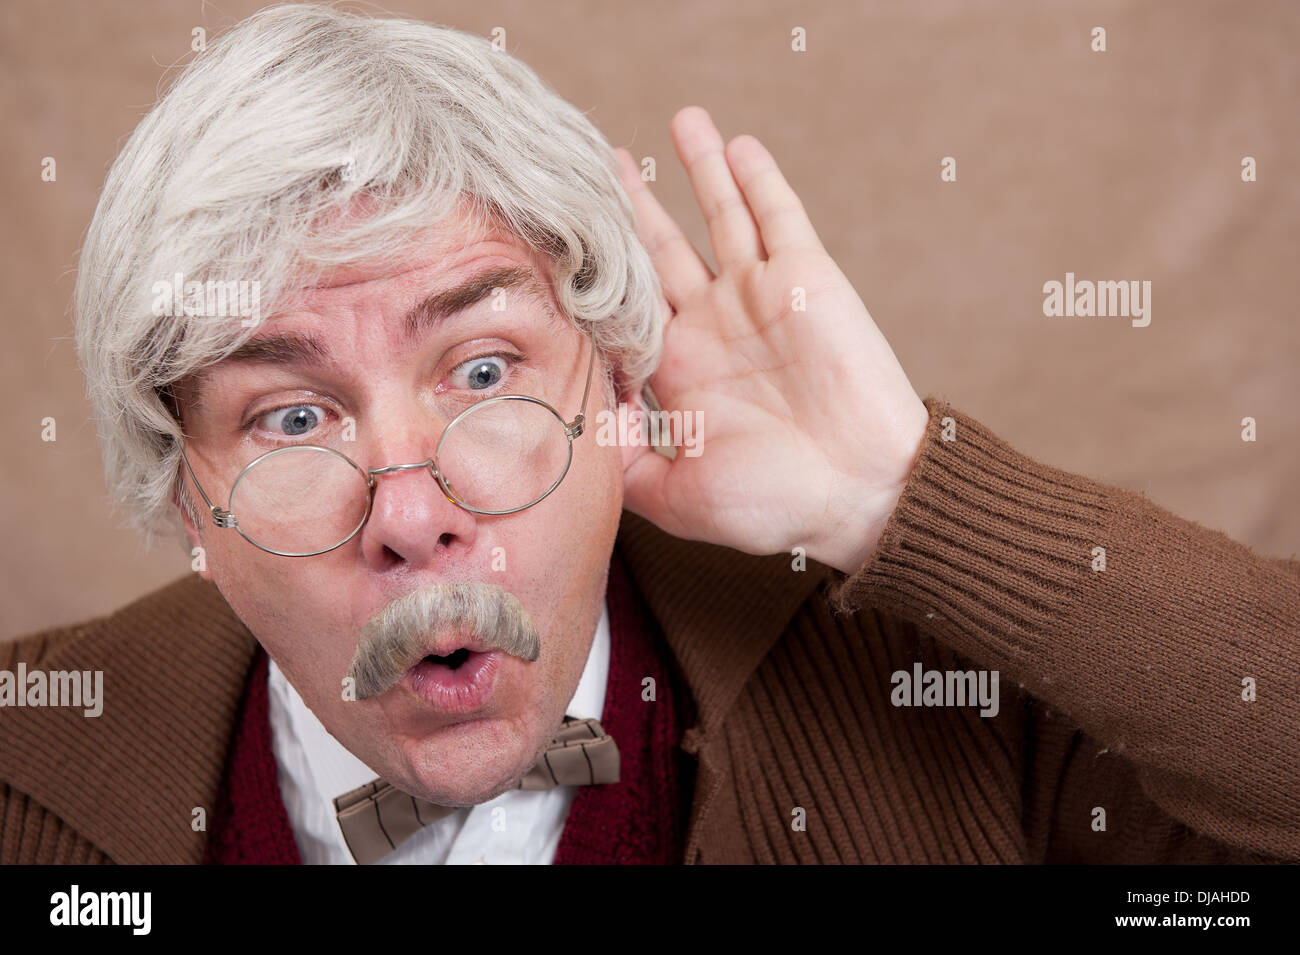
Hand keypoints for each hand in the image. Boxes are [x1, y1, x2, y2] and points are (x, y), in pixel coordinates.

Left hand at [613, 106, 928, 576]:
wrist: (860, 493)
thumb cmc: (773, 504)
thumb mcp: (676, 495)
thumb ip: (622, 464)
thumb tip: (570, 433)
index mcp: (679, 370)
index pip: (625, 306)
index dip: (594, 272)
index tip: (553, 236)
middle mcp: (714, 325)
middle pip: (663, 250)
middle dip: (634, 208)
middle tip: (598, 166)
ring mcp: (759, 296)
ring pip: (721, 216)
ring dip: (700, 170)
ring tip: (680, 120)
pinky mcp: (805, 278)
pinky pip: (778, 216)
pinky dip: (758, 180)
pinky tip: (736, 145)